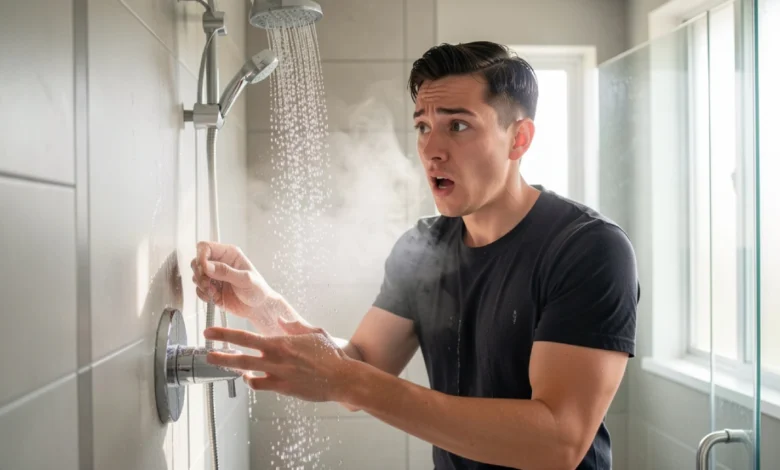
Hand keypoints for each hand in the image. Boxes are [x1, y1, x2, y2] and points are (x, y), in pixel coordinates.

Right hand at [191, 241, 273, 318]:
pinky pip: (198, 289)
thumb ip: (226, 272)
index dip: (201, 257)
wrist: (258, 308)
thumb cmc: (258, 290)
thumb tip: (207, 266)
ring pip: (196, 275)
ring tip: (213, 292)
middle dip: (199, 273)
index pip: (206, 247)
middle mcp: (220, 263)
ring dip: (201, 285)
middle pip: (197, 261)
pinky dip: (202, 294)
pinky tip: (214, 297)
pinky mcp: (211, 289)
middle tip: (207, 283)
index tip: (204, 269)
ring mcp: (214, 277)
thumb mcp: (245, 279)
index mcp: (229, 254)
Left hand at [204, 319, 355, 402]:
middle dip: (220, 353)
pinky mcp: (283, 389)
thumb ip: (294, 326)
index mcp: (280, 342)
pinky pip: (260, 385)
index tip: (211, 332)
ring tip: (217, 364)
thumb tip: (281, 320)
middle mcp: (275, 359)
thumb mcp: (313, 333)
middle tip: (205, 351)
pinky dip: (251, 381)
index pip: (246, 336)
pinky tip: (247, 377)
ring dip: (229, 366)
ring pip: (246, 371)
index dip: (225, 334)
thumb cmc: (330, 355)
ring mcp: (277, 375)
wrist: (341, 377)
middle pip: (240, 355)